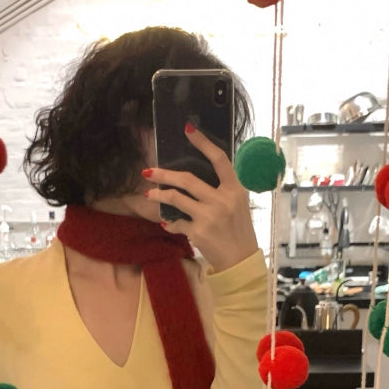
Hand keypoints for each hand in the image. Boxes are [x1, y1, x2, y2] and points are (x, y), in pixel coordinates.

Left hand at [143, 124, 257, 271]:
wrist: (240, 259)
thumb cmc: (239, 229)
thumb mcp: (238, 204)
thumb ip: (222, 189)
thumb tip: (196, 177)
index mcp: (234, 189)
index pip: (219, 160)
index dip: (203, 143)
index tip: (188, 129)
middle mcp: (221, 200)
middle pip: (187, 179)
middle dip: (164, 174)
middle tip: (148, 171)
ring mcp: (209, 216)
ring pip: (176, 198)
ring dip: (158, 196)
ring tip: (148, 194)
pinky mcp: (198, 231)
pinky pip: (177, 222)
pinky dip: (170, 223)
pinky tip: (167, 223)